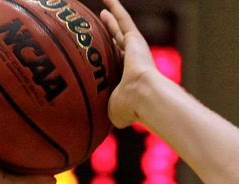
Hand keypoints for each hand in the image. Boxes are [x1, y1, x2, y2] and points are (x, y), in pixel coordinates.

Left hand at [98, 0, 166, 127]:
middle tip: (104, 22)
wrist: (144, 96)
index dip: (109, 59)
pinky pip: (123, 19)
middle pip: (118, 43)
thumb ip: (105, 109)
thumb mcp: (112, 111)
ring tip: (106, 6)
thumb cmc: (129, 108)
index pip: (117, 66)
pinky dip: (115, 7)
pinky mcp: (135, 39)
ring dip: (113, 17)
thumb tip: (94, 116)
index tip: (101, 55)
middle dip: (111, 33)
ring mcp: (135, 49)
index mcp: (128, 79)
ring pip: (121, 28)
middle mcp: (133, 62)